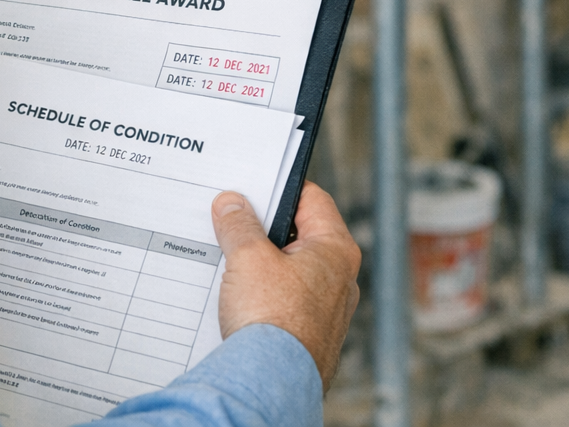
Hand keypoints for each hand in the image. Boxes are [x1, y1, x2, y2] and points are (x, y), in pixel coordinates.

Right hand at [210, 183, 360, 391]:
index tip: (250, 185)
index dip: (279, 187)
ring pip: (290, 268)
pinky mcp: (309, 332)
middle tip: (232, 220)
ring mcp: (327, 308)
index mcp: (336, 249)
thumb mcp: (248, 257)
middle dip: (264, 227)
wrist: (272, 382)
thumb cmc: (273, 319)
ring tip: (229, 257)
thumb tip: (233, 204)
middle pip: (299, 233)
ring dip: (260, 261)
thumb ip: (240, 224)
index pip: (312, 198)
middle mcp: (339, 278)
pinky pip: (285, 299)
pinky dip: (263, 291)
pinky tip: (238, 293)